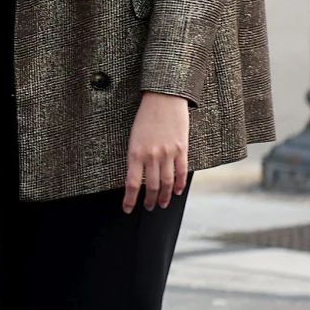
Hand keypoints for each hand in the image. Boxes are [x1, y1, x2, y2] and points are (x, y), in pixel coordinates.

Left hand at [123, 91, 190, 212]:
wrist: (163, 99)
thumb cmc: (145, 117)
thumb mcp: (134, 137)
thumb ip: (137, 156)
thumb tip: (139, 175)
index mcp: (135, 152)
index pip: (132, 183)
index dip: (130, 200)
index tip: (127, 210)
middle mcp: (151, 156)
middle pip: (151, 186)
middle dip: (149, 201)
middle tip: (148, 208)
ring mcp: (168, 153)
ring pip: (167, 183)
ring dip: (164, 196)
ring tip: (162, 204)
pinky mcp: (181, 149)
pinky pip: (181, 172)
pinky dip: (179, 184)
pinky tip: (177, 191)